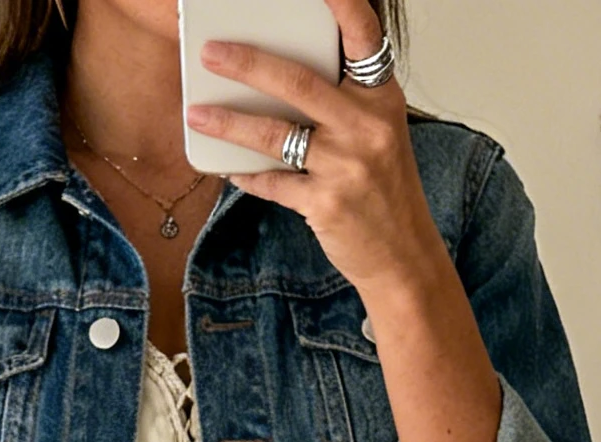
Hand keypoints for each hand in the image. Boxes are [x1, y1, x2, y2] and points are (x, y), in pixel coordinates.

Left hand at [185, 0, 431, 305]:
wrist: (402, 256)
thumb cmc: (384, 189)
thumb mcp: (377, 132)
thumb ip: (342, 102)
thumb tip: (277, 77)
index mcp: (381, 97)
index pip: (362, 35)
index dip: (341, 4)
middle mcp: (366, 125)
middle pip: (297, 81)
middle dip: (247, 63)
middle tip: (211, 52)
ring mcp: (346, 165)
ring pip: (275, 134)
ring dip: (229, 122)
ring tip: (198, 112)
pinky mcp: (326, 203)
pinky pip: (273, 182)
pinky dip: (247, 174)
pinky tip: (228, 166)